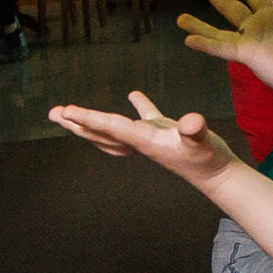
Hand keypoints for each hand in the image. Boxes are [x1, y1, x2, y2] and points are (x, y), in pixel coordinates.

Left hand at [48, 90, 231, 184]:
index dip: (88, 118)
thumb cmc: (210, 162)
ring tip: (72, 115)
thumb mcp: (205, 144)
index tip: (66, 112)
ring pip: (114, 130)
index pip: (111, 127)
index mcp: (146, 141)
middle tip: (53, 114)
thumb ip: (195, 132)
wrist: (220, 177)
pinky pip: (144, 118)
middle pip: (102, 132)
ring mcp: (151, 138)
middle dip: (77, 123)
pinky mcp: (166, 133)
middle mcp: (142, 141)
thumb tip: (190, 122)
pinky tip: (131, 95)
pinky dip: (136, 107)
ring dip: (92, 122)